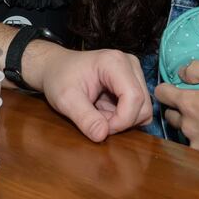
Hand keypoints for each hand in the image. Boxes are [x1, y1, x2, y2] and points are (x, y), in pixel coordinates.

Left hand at [31, 46, 153, 141]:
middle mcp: (130, 64)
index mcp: (114, 62)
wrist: (55, 67)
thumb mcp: (65, 99)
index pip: (134, 97)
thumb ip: (84, 118)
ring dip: (122, 120)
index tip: (101, 128)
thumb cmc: (58, 78)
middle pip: (143, 105)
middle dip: (121, 122)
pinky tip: (104, 110)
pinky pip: (138, 109)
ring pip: (143, 109)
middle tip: (96, 120)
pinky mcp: (134, 81)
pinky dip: (123, 116)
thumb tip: (101, 135)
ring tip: (98, 113)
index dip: (121, 120)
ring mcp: (134, 72)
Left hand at [154, 60, 198, 167]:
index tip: (176, 87)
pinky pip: (198, 147)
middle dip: (178, 108)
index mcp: (188, 104)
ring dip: (192, 126)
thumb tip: (181, 72)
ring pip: (185, 133)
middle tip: (198, 104)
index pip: (161, 94)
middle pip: (170, 115)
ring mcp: (196, 145)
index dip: (167, 88)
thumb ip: (197, 70)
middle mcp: (186, 126)